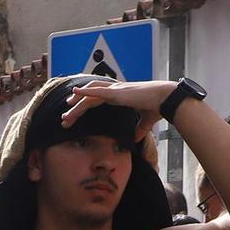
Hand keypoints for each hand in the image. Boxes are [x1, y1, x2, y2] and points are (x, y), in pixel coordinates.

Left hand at [60, 79, 177, 137]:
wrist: (166, 99)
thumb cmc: (158, 107)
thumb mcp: (146, 122)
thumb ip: (139, 129)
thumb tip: (136, 139)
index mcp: (120, 96)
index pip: (96, 100)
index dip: (83, 107)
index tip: (73, 117)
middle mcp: (115, 91)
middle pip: (89, 98)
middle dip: (76, 108)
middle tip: (64, 119)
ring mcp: (115, 90)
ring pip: (90, 95)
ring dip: (77, 103)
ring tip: (66, 111)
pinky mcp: (117, 92)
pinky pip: (97, 91)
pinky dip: (85, 91)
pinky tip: (74, 92)